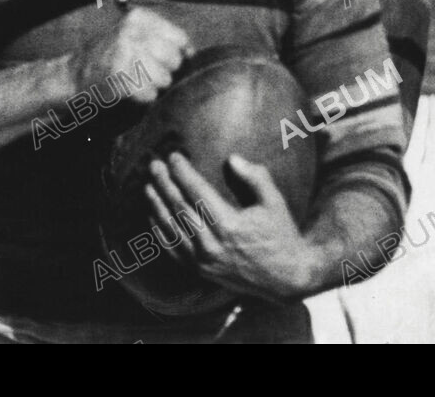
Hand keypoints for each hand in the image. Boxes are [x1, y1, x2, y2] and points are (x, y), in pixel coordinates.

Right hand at [70, 8, 192, 103]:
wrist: (77, 73)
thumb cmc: (112, 54)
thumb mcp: (135, 33)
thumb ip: (164, 37)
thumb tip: (191, 51)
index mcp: (139, 18)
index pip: (179, 38)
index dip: (179, 53)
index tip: (166, 60)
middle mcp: (132, 32)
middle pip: (173, 60)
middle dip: (166, 71)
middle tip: (146, 71)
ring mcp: (124, 53)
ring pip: (164, 79)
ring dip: (155, 85)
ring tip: (137, 79)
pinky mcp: (119, 77)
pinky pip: (150, 94)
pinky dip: (144, 97)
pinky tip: (130, 89)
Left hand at [146, 152, 315, 301]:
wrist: (286, 278)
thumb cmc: (281, 235)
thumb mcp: (275, 202)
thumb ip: (255, 177)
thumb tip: (232, 159)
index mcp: (230, 225)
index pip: (197, 192)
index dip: (183, 172)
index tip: (173, 156)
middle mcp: (212, 244)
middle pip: (179, 207)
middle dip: (164, 183)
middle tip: (154, 165)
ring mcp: (204, 260)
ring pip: (172, 228)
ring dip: (157, 205)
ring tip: (148, 186)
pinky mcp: (201, 271)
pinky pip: (173, 250)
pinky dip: (160, 232)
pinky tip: (153, 216)